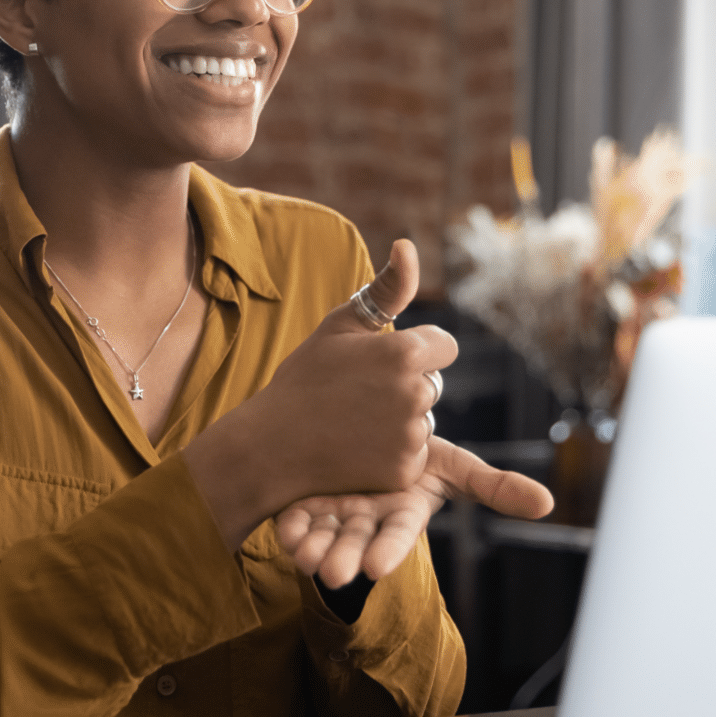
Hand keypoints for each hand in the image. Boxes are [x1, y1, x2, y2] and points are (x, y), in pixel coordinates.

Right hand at [181, 239, 457, 548]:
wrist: (270, 444)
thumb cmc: (305, 376)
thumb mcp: (342, 324)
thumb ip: (388, 287)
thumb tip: (408, 244)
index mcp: (406, 352)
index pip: (445, 346)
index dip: (417, 350)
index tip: (382, 360)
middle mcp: (416, 393)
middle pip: (433, 383)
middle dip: (406, 385)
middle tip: (358, 393)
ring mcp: (411, 435)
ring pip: (423, 419)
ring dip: (399, 419)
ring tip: (353, 420)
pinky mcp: (405, 471)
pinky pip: (413, 453)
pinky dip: (391, 452)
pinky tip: (356, 446)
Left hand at [276, 436, 554, 588]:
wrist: (365, 429)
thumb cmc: (414, 453)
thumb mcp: (452, 464)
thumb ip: (494, 486)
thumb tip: (548, 504)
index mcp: (403, 510)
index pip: (399, 535)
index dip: (388, 550)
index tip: (376, 569)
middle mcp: (369, 518)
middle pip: (357, 543)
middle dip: (345, 559)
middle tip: (334, 573)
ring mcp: (336, 514)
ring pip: (324, 539)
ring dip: (315, 551)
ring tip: (306, 558)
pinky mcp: (306, 505)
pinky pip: (296, 520)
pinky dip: (291, 528)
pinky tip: (286, 531)